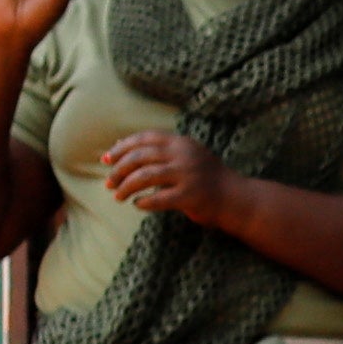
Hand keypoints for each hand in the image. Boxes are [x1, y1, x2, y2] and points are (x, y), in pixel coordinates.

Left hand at [98, 127, 232, 227]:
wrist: (236, 198)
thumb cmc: (206, 178)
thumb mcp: (185, 156)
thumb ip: (159, 151)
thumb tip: (120, 148)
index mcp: (181, 142)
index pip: (144, 139)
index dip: (122, 147)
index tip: (106, 159)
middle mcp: (184, 155)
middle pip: (140, 157)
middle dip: (119, 170)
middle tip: (108, 183)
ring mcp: (188, 175)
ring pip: (145, 177)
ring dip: (126, 187)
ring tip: (117, 196)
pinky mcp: (190, 196)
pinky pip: (158, 199)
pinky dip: (143, 202)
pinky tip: (137, 204)